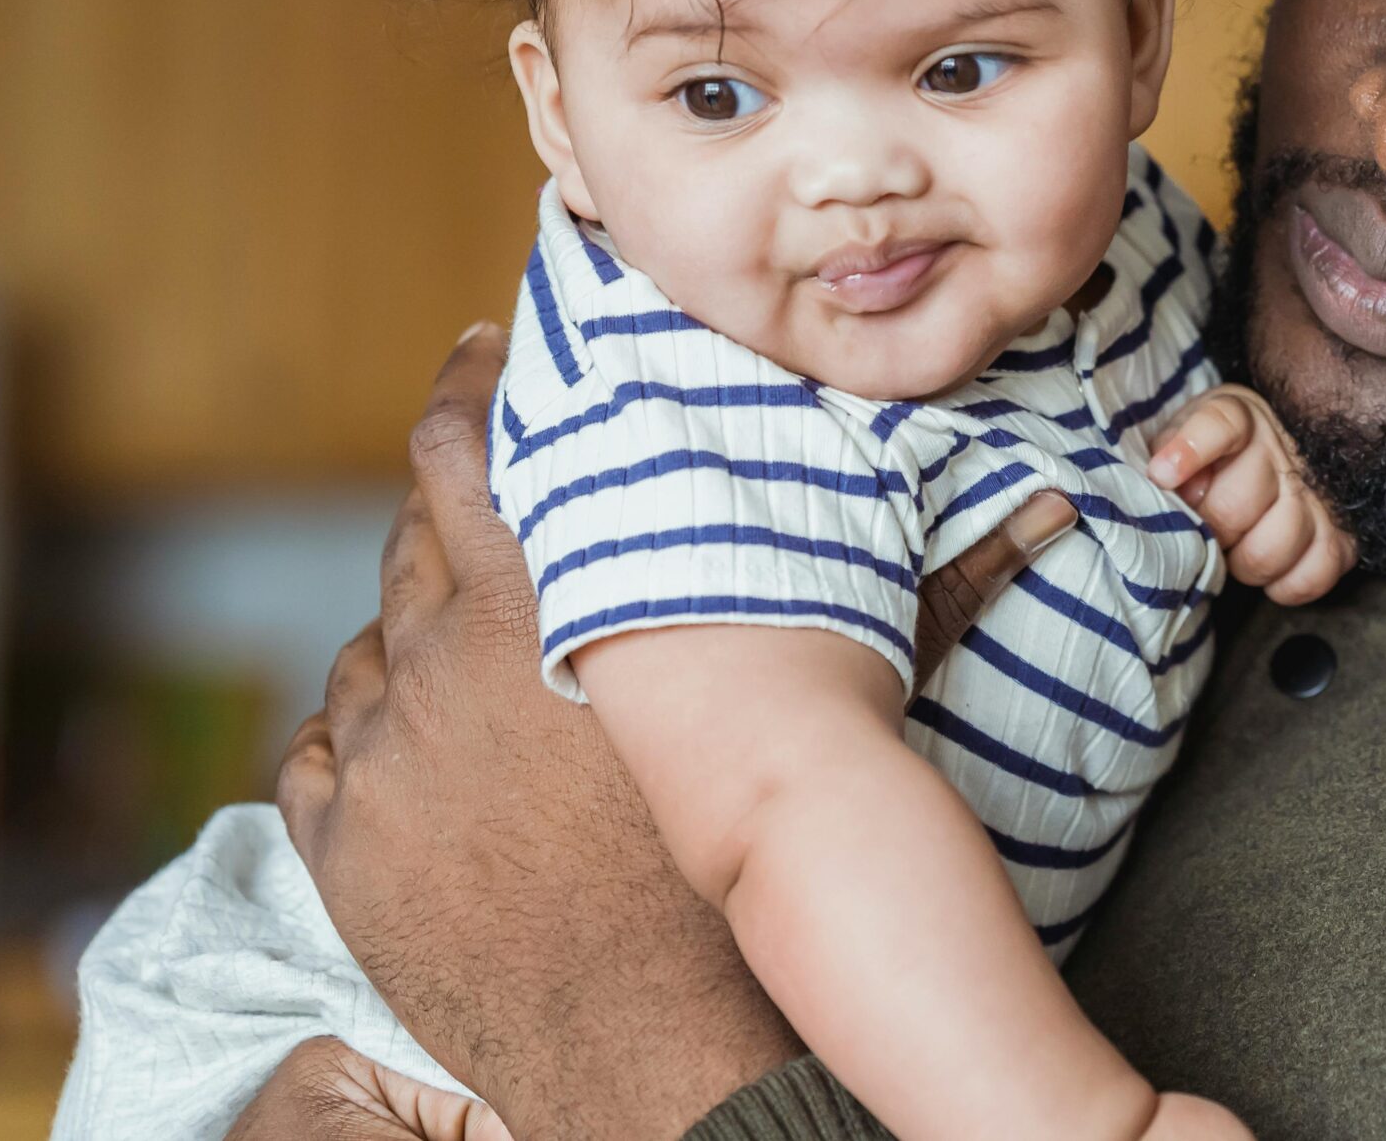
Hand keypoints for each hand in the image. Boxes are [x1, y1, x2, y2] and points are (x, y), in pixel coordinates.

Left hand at [275, 323, 1074, 1140]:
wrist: (665, 1033)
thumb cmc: (760, 853)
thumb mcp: (843, 700)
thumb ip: (944, 587)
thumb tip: (1055, 509)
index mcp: (545, 593)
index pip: (466, 443)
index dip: (473, 383)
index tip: (485, 351)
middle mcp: (439, 654)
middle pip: (410, 535)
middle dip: (450, 511)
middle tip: (496, 507)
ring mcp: (380, 750)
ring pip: (371, 645)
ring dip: (417, 638)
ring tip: (481, 659)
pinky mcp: (345, 837)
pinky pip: (329, 746)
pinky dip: (370, 736)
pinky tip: (428, 748)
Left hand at [1146, 385, 1355, 603]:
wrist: (1287, 458)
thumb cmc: (1224, 455)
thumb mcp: (1189, 433)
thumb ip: (1169, 449)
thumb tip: (1163, 480)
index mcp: (1242, 419)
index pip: (1221, 425)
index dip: (1190, 449)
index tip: (1162, 474)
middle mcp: (1283, 452)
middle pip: (1234, 507)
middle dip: (1209, 530)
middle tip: (1204, 531)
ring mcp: (1318, 494)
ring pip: (1272, 548)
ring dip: (1244, 562)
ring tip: (1236, 550)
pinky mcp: (1343, 535)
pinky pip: (1313, 576)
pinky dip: (1285, 585)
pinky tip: (1271, 571)